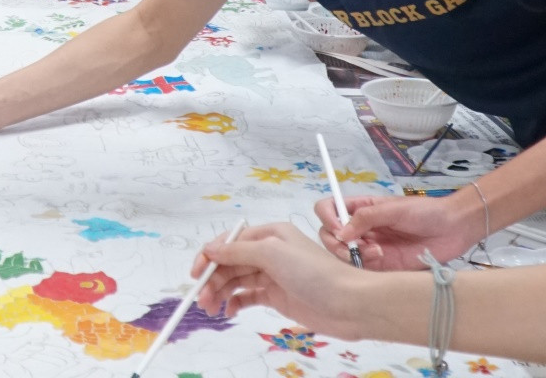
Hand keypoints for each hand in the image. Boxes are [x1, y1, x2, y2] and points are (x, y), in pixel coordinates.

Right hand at [193, 222, 369, 338]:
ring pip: (237, 281)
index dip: (210, 256)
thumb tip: (210, 250)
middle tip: (201, 299)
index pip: (230, 242)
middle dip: (213, 279)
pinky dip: (236, 303)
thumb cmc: (315, 272)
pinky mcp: (278, 296)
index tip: (196, 274)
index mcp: (270, 234)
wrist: (349, 303)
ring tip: (211, 308)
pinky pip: (248, 297)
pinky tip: (229, 312)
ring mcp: (273, 275)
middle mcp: (270, 252)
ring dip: (221, 292)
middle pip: (231, 263)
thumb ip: (238, 251)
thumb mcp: (272, 253)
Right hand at [316, 192, 485, 270]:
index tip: (340, 229)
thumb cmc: (426, 212)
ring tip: (376, 252)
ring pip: (343, 255)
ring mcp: (370, 247)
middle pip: (330, 235)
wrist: (454, 229)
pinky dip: (365, 266)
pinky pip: (362, 269)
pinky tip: (381, 258)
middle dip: (336, 243)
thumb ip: (367, 217)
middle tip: (354, 247)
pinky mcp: (382, 266)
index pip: (329, 209)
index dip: (328, 218)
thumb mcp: (394, 208)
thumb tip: (341, 232)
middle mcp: (361, 228)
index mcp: (361, 208)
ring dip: (352, 255)